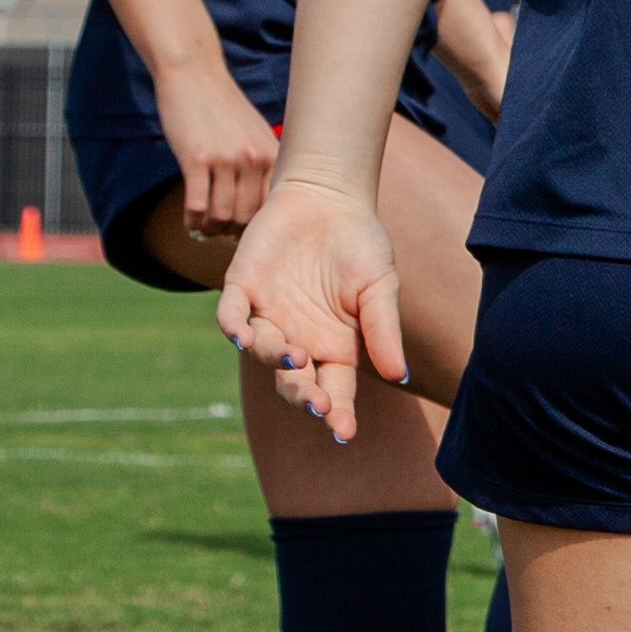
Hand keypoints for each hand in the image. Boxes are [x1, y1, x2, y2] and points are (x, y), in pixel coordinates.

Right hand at [159, 53, 283, 238]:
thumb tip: (258, 208)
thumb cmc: (223, 109)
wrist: (194, 76)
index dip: (258, 226)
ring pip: (221, 215)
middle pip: (246, 217)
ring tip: (204, 230)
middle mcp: (253, 160)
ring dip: (211, 229)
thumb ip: (261, 165)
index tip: (247, 234)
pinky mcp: (195, 159)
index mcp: (272, 156)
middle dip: (233, 233)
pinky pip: (196, 205)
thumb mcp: (255, 134)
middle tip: (222, 236)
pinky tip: (189, 222)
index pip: (271, 207)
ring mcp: (225, 160)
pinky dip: (192, 221)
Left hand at [216, 180, 403, 446]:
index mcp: (335, 347)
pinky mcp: (241, 289)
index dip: (339, 414)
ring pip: (260, 353)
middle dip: (303, 397)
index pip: (337, 391)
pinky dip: (233, 328)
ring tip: (294, 355)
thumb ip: (384, 329)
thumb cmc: (360, 245)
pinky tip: (242, 337)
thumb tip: (399, 376)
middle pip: (294, 383)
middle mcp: (298, 340)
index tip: (343, 433)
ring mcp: (266, 316)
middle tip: (316, 401)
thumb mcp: (380, 287)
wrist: (327, 198)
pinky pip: (230, 317)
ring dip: (274, 359)